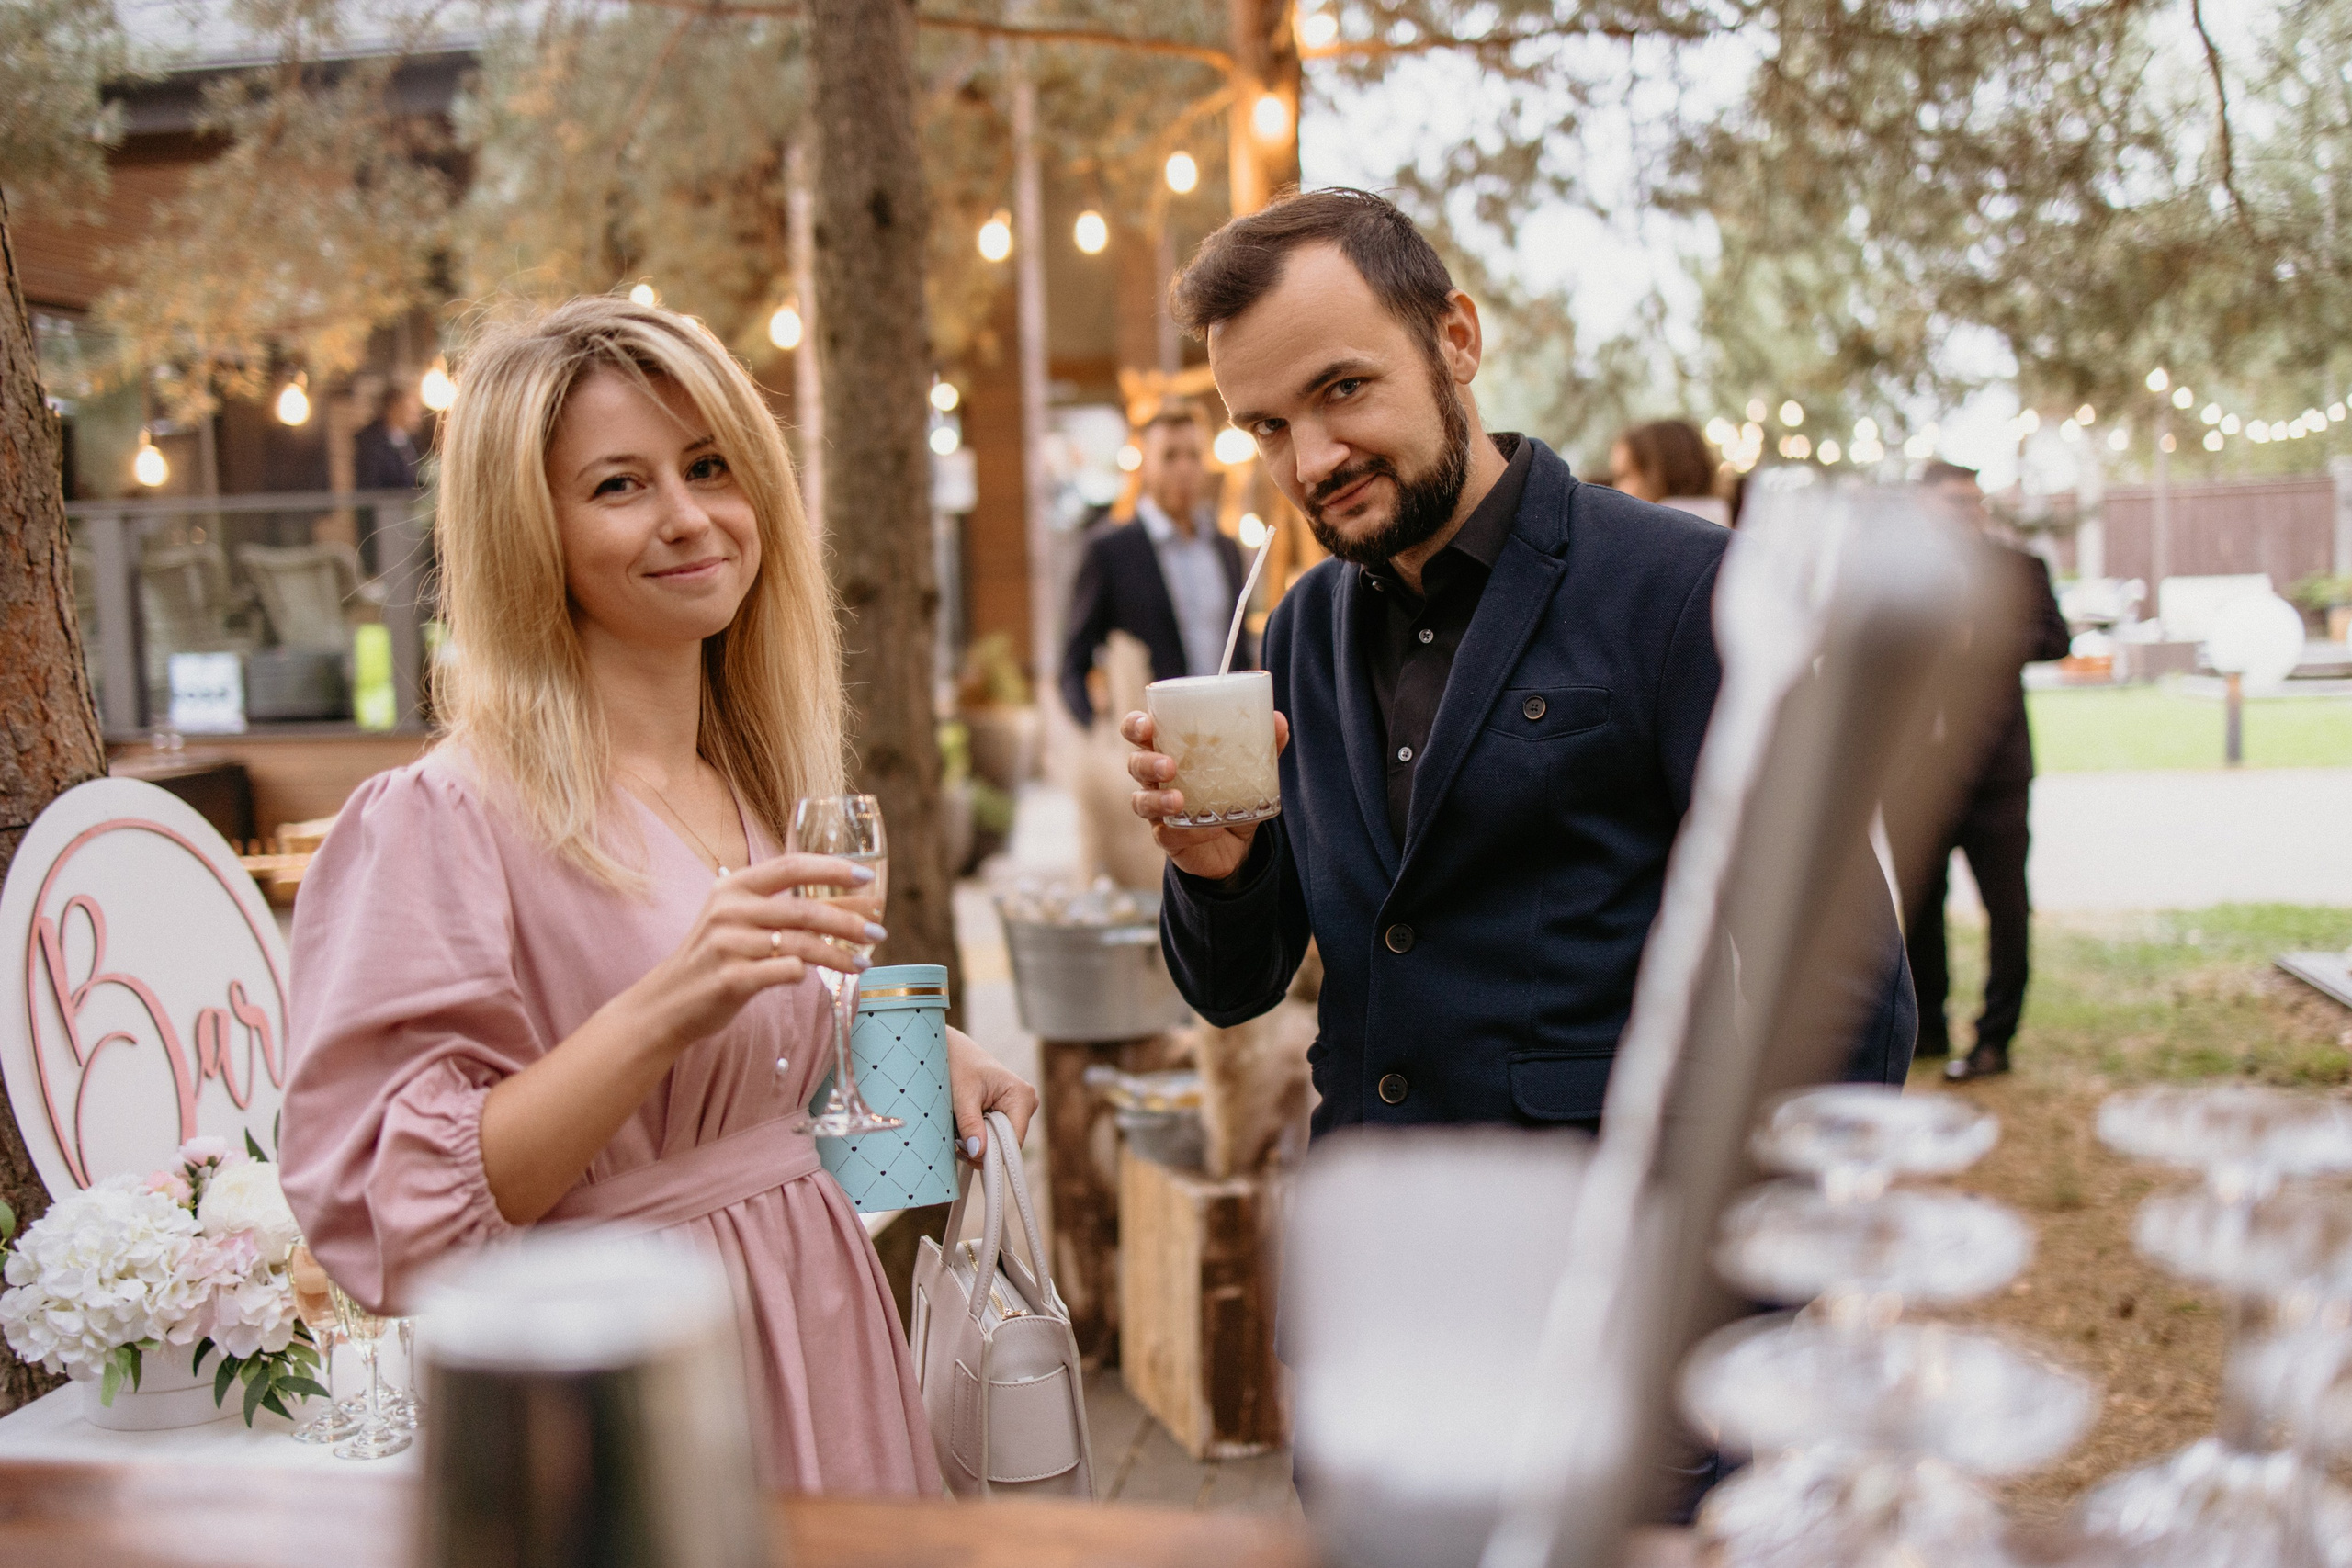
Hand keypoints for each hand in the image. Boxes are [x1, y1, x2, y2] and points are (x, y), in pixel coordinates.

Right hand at [627, 854, 883, 1053]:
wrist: (667, 1003)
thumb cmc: (715, 959)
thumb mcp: (739, 921)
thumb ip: (784, 909)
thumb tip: (851, 904)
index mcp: (733, 887)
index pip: (791, 866)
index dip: (832, 869)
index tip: (866, 877)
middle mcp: (729, 910)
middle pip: (804, 909)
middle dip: (848, 920)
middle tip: (878, 931)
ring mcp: (728, 945)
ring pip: (801, 944)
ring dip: (840, 954)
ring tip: (865, 962)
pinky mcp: (731, 979)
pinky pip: (785, 972)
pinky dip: (806, 973)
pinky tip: (817, 978)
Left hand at [947, 1027, 1038, 1161]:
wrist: (954, 1052)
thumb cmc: (960, 1065)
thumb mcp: (962, 1095)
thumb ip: (970, 1124)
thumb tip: (978, 1152)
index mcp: (1022, 1095)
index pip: (1014, 1140)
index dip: (993, 1152)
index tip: (969, 1153)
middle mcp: (1026, 1104)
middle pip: (1007, 1144)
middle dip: (982, 1148)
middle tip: (958, 1142)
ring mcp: (1019, 1110)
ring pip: (999, 1143)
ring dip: (977, 1144)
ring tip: (958, 1132)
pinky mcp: (1009, 1115)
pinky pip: (995, 1137)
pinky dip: (978, 1138)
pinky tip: (965, 1131)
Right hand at [1121, 708, 1290, 883]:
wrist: (1237, 845)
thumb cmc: (1232, 794)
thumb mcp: (1250, 770)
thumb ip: (1263, 746)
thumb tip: (1279, 720)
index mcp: (1168, 750)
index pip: (1139, 732)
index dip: (1135, 726)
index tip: (1146, 725)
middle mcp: (1156, 779)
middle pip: (1135, 764)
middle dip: (1146, 762)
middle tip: (1169, 765)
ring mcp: (1157, 810)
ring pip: (1141, 801)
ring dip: (1157, 799)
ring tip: (1179, 800)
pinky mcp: (1167, 838)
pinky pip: (1166, 834)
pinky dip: (1186, 832)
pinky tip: (1206, 830)